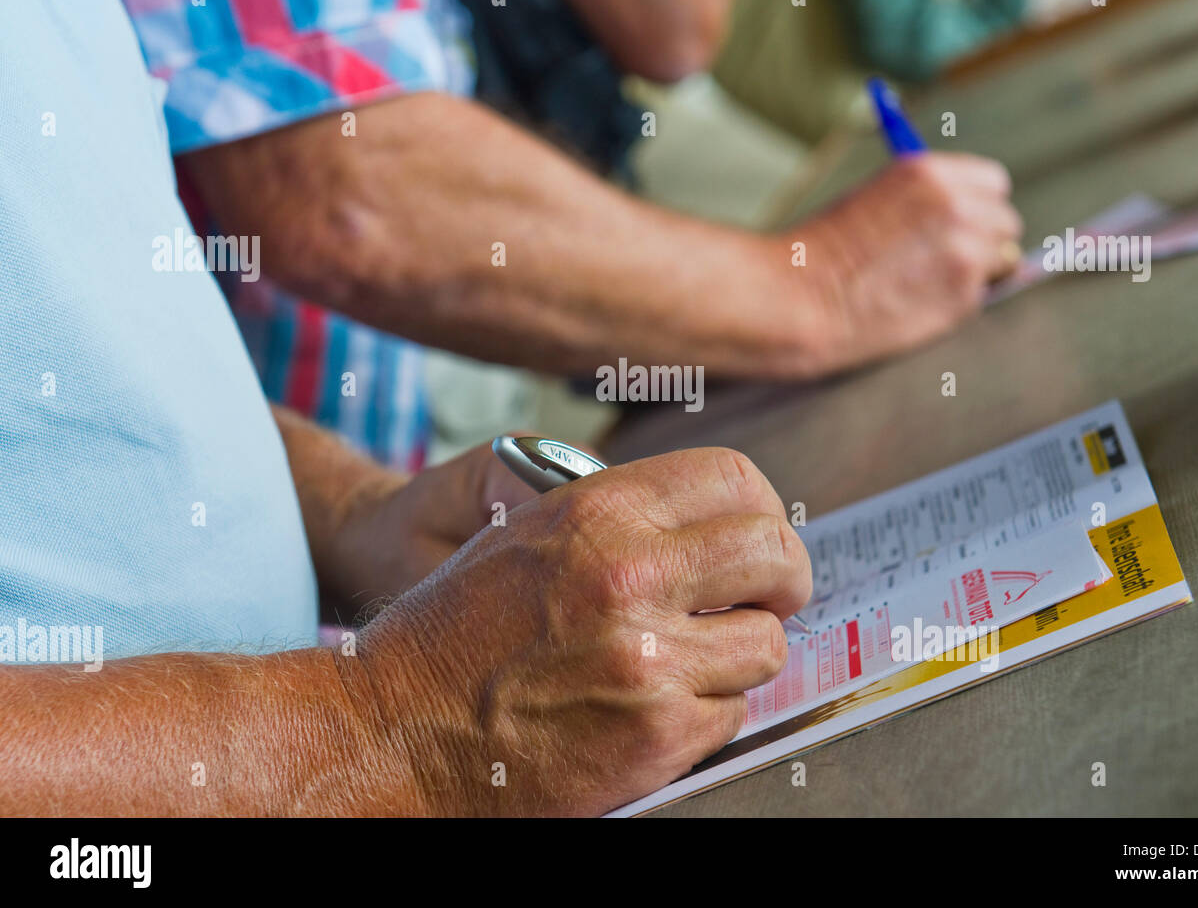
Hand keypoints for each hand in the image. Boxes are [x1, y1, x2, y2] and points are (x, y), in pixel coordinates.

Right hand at [347, 447, 812, 815]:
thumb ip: (623, 519)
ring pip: (765, 644)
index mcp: (598, 512)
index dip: (760, 511)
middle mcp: (630, 575)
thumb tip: (716, 522)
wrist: (394, 731)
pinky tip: (650, 709)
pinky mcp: (656, 736)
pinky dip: (704, 714)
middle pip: (774, 554)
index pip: (736, 480)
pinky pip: (732, 713)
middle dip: (784, 579)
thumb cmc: (454, 633)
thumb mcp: (526, 534)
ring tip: (688, 663)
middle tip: (765, 599)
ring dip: (738, 656)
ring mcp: (649, 660)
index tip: (756, 541)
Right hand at [794, 152, 1023, 369]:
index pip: (993, 183)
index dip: (977, 204)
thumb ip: (928, 201)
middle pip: (1006, 221)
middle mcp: (957, 207)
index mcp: (930, 174)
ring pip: (1001, 260)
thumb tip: (972, 217)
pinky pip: (980, 297)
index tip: (961, 221)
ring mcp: (965, 254)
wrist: (799, 300)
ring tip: (925, 282)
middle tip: (946, 258)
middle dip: (984, 239)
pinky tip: (915, 303)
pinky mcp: (963, 298)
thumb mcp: (875, 199)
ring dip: (976, 272)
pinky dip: (957, 302)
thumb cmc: (823, 252)